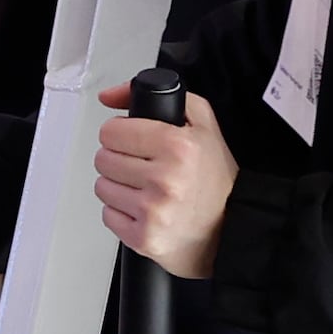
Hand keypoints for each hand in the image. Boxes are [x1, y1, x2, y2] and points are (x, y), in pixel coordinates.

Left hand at [92, 79, 235, 275]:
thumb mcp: (201, 123)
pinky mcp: (142, 238)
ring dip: (118, 186)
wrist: (230, 229)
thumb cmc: (214, 179)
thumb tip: (108, 97)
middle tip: (143, 166)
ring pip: (102, 186)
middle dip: (119, 159)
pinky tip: (143, 209)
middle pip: (103, 159)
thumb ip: (156, 94)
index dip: (121, 134)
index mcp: (178, 146)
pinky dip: (121, 212)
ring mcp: (152, 212)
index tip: (133, 141)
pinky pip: (107, 215)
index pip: (111, 132)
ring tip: (145, 189)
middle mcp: (165, 179)